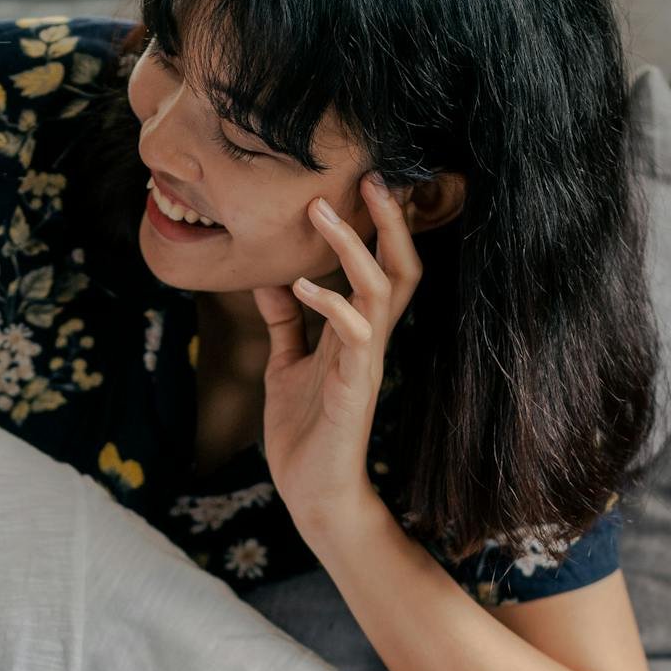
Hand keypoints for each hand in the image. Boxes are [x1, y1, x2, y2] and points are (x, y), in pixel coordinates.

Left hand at [252, 174, 420, 537]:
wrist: (312, 494)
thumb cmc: (304, 433)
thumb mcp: (285, 364)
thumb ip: (285, 322)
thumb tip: (269, 277)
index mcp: (356, 333)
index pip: (382, 267)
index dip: (379, 226)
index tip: (361, 182)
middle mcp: (369, 341)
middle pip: (400, 268)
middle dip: (389, 222)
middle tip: (371, 177)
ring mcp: (365, 364)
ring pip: (381, 292)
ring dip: (352, 249)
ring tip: (322, 213)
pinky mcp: (354, 390)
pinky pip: (354, 337)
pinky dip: (329, 305)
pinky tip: (299, 286)